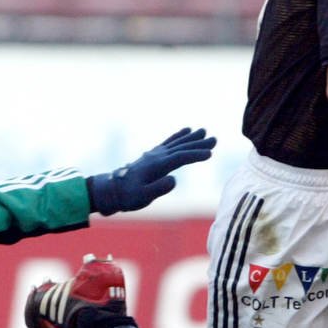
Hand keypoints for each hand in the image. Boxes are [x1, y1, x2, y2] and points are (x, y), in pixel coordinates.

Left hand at [87, 127, 215, 215]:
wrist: (112, 189)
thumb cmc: (129, 195)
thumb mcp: (143, 197)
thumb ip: (158, 188)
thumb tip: (173, 180)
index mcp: (157, 166)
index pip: (180, 158)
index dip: (195, 155)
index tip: (210, 154)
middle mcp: (156, 156)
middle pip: (181, 148)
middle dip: (198, 144)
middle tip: (215, 139)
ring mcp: (154, 154)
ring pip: (176, 143)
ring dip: (191, 138)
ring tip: (204, 131)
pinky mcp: (153, 155)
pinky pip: (169, 143)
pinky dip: (178, 136)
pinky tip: (187, 130)